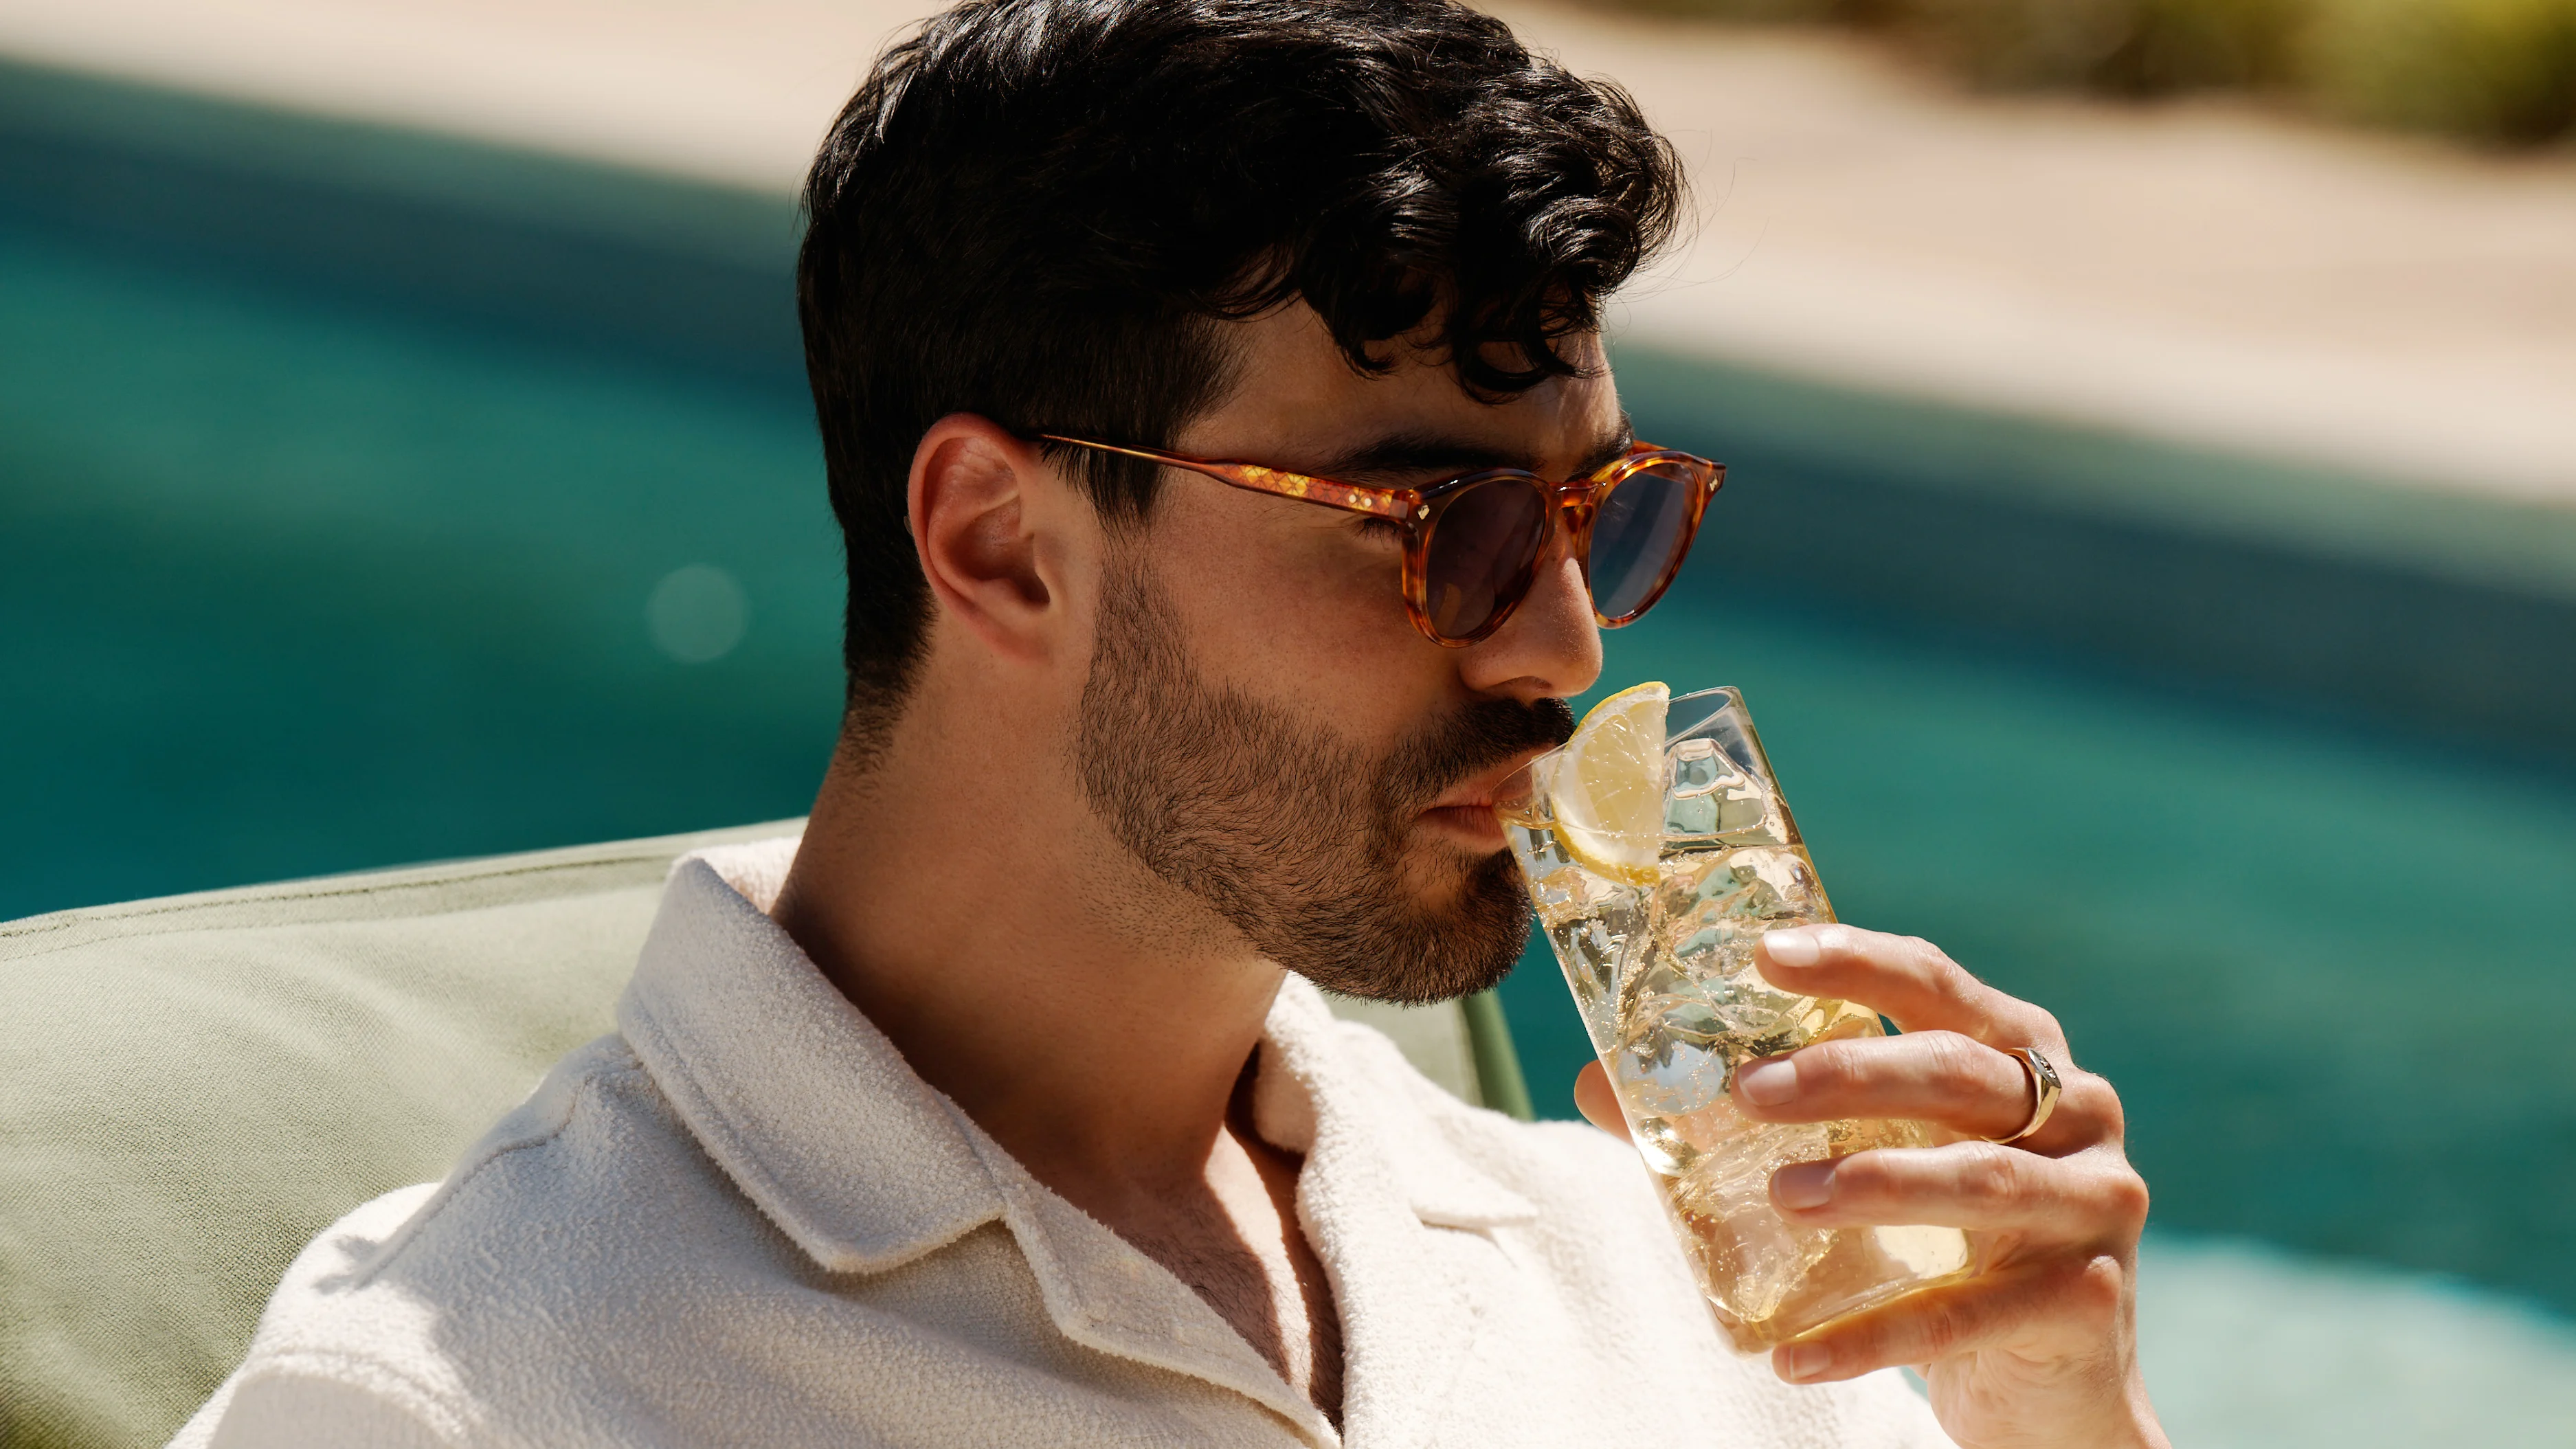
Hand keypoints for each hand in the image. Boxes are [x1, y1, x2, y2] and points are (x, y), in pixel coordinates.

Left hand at [1572, 923, 2164, 1448]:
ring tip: (1780, 1194)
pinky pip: (1968, 1316)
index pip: (1937, 984)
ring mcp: (2093, 1206)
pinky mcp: (2085, 1300)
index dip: (1855, 960)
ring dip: (1872, 1183)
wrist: (2050, 1384)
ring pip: (1981, 1181)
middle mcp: (2078, 1111)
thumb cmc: (1943, 1241)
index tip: (1762, 953)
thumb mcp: (1872, 1159)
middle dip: (1849, 1074)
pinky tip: (1793, 1354)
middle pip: (1958, 1073)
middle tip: (1748, 1094)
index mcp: (2021, 1050)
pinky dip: (1876, 1336)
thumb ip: (1765, 1119)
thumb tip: (1599, 1086)